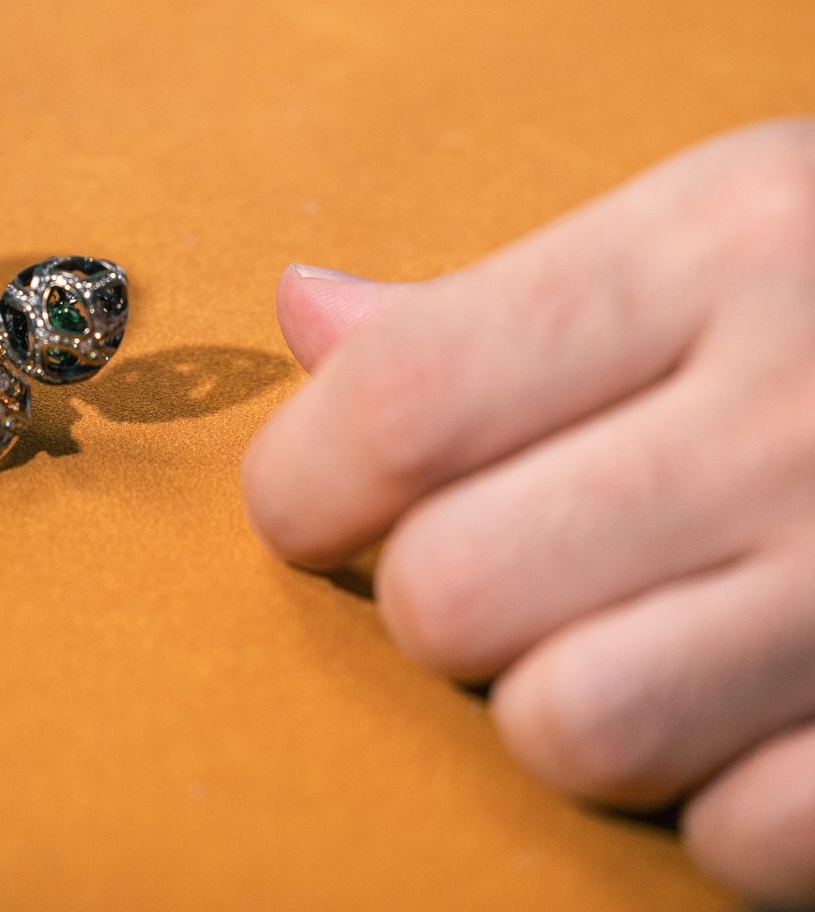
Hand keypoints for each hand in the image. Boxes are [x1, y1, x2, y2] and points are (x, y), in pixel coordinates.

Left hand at [242, 120, 814, 902]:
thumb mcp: (735, 226)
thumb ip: (511, 298)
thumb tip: (303, 317)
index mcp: (725, 254)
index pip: (403, 400)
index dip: (307, 482)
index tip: (313, 507)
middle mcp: (808, 416)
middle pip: (454, 590)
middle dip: (438, 603)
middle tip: (504, 575)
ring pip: (572, 729)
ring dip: (566, 709)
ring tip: (633, 646)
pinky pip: (737, 841)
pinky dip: (721, 812)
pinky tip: (768, 726)